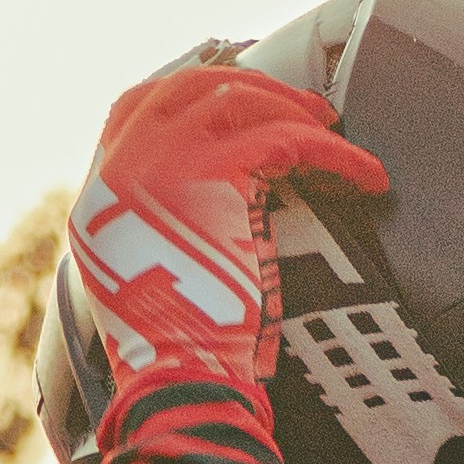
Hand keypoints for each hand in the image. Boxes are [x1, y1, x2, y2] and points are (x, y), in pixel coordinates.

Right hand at [63, 62, 388, 394]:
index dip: (192, 93)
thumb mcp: (137, 275)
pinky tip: (363, 175)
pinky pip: (286, 139)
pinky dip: (333, 155)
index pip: (136, 105)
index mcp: (101, 188)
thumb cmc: (176, 349)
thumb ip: (148, 222)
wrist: (180, 376)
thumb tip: (189, 196)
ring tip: (332, 133)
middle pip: (191, 88)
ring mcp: (164, 161)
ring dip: (294, 111)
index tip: (234, 94)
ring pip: (240, 101)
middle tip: (300, 106)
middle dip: (252, 87)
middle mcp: (122, 164)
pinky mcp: (215, 172)